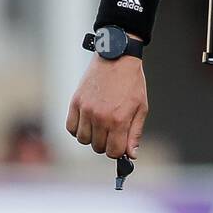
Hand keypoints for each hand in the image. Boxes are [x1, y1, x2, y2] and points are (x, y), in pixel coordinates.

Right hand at [66, 45, 148, 159]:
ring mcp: (86, 110)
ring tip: (100, 124)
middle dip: (107, 143)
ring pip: (83, 140)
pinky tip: (88, 121)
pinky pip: (71, 128)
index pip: (113, 152)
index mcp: (119, 120)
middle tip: (112, 130)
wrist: (117, 57)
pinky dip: (78, 129)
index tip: (120, 144)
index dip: (119, 151)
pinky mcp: (75, 102)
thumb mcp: (141, 107)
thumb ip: (135, 133)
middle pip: (98, 147)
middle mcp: (100, 117)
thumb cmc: (131, 82)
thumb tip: (132, 154)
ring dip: (92, 136)